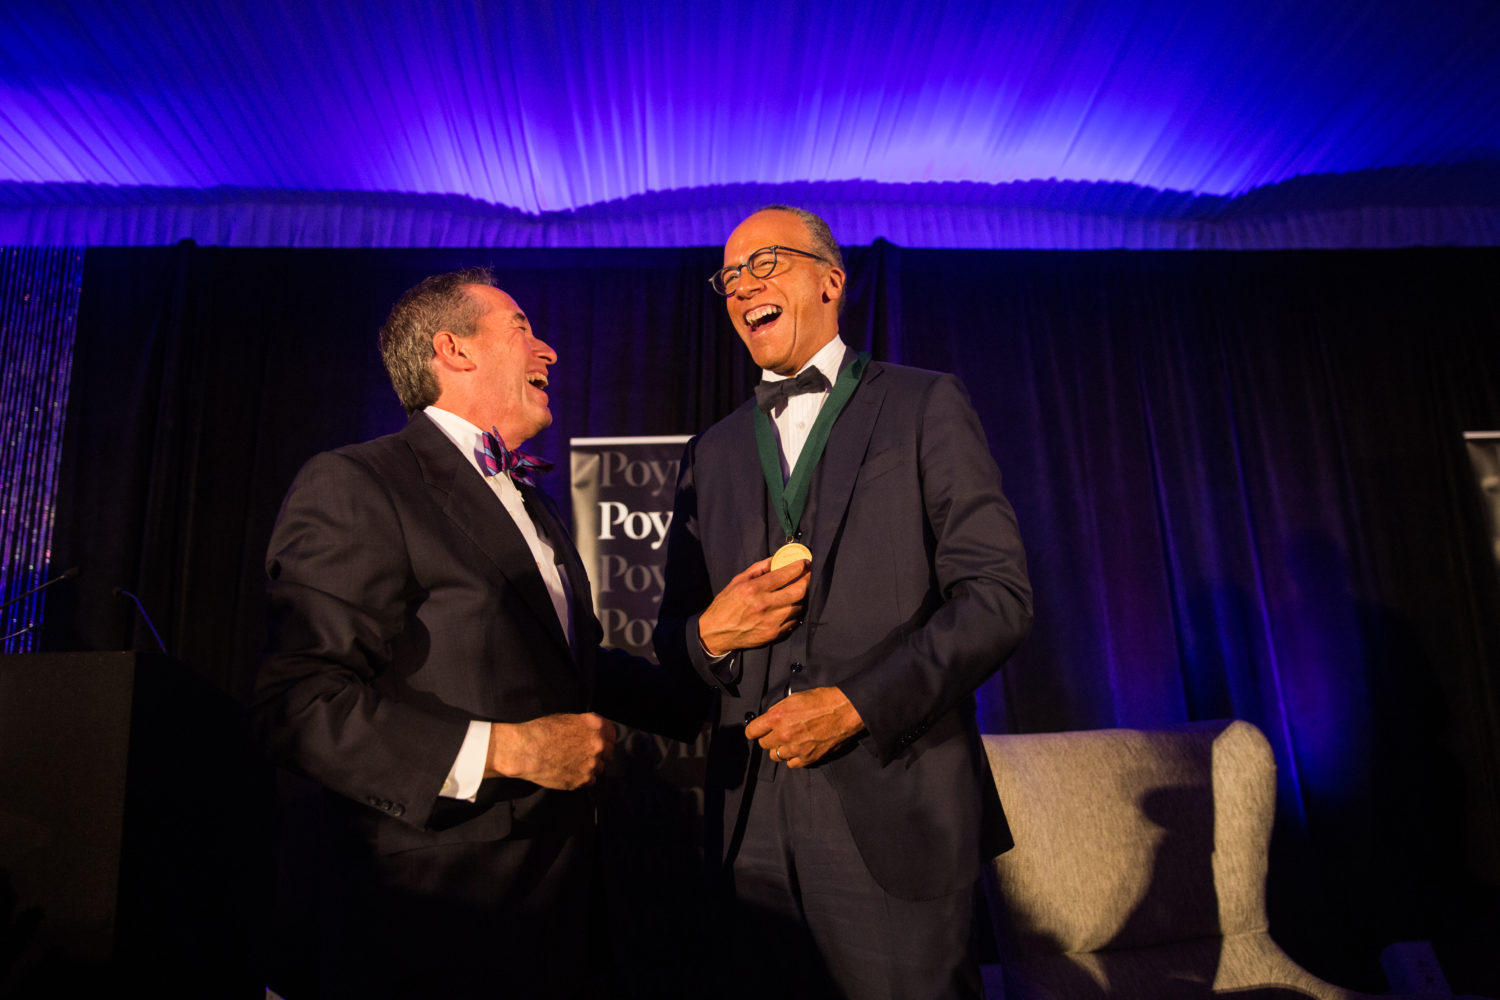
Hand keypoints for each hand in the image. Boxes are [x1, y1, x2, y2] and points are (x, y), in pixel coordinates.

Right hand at [485, 713, 616, 788]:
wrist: (525, 751)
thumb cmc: (541, 731)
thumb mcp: (566, 719)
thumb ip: (584, 725)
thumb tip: (592, 730)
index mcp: (595, 726)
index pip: (612, 732)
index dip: (605, 736)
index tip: (600, 740)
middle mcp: (598, 745)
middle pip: (609, 751)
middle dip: (599, 752)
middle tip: (584, 753)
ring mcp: (592, 764)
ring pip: (600, 767)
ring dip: (591, 766)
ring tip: (574, 763)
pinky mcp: (583, 780)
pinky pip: (590, 781)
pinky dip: (583, 778)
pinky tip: (570, 772)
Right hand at [698, 557, 808, 656]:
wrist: (715, 632)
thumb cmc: (725, 604)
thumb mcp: (737, 581)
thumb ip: (758, 569)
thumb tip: (776, 559)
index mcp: (754, 589)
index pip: (784, 575)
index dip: (799, 567)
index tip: (806, 563)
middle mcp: (764, 605)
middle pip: (798, 591)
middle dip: (806, 581)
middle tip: (807, 576)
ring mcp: (770, 621)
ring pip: (798, 607)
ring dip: (800, 598)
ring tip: (796, 592)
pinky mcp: (773, 634)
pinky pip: (793, 622)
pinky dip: (795, 613)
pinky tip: (790, 608)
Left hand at [745, 686, 863, 767]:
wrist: (844, 711)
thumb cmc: (822, 701)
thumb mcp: (794, 698)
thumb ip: (777, 710)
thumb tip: (768, 719)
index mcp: (777, 717)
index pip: (752, 732)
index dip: (754, 731)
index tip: (757, 731)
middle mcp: (784, 734)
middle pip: (764, 744)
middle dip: (769, 738)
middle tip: (780, 733)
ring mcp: (795, 748)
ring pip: (776, 756)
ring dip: (782, 749)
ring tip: (792, 740)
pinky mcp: (808, 758)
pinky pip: (791, 764)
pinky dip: (794, 758)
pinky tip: (800, 748)